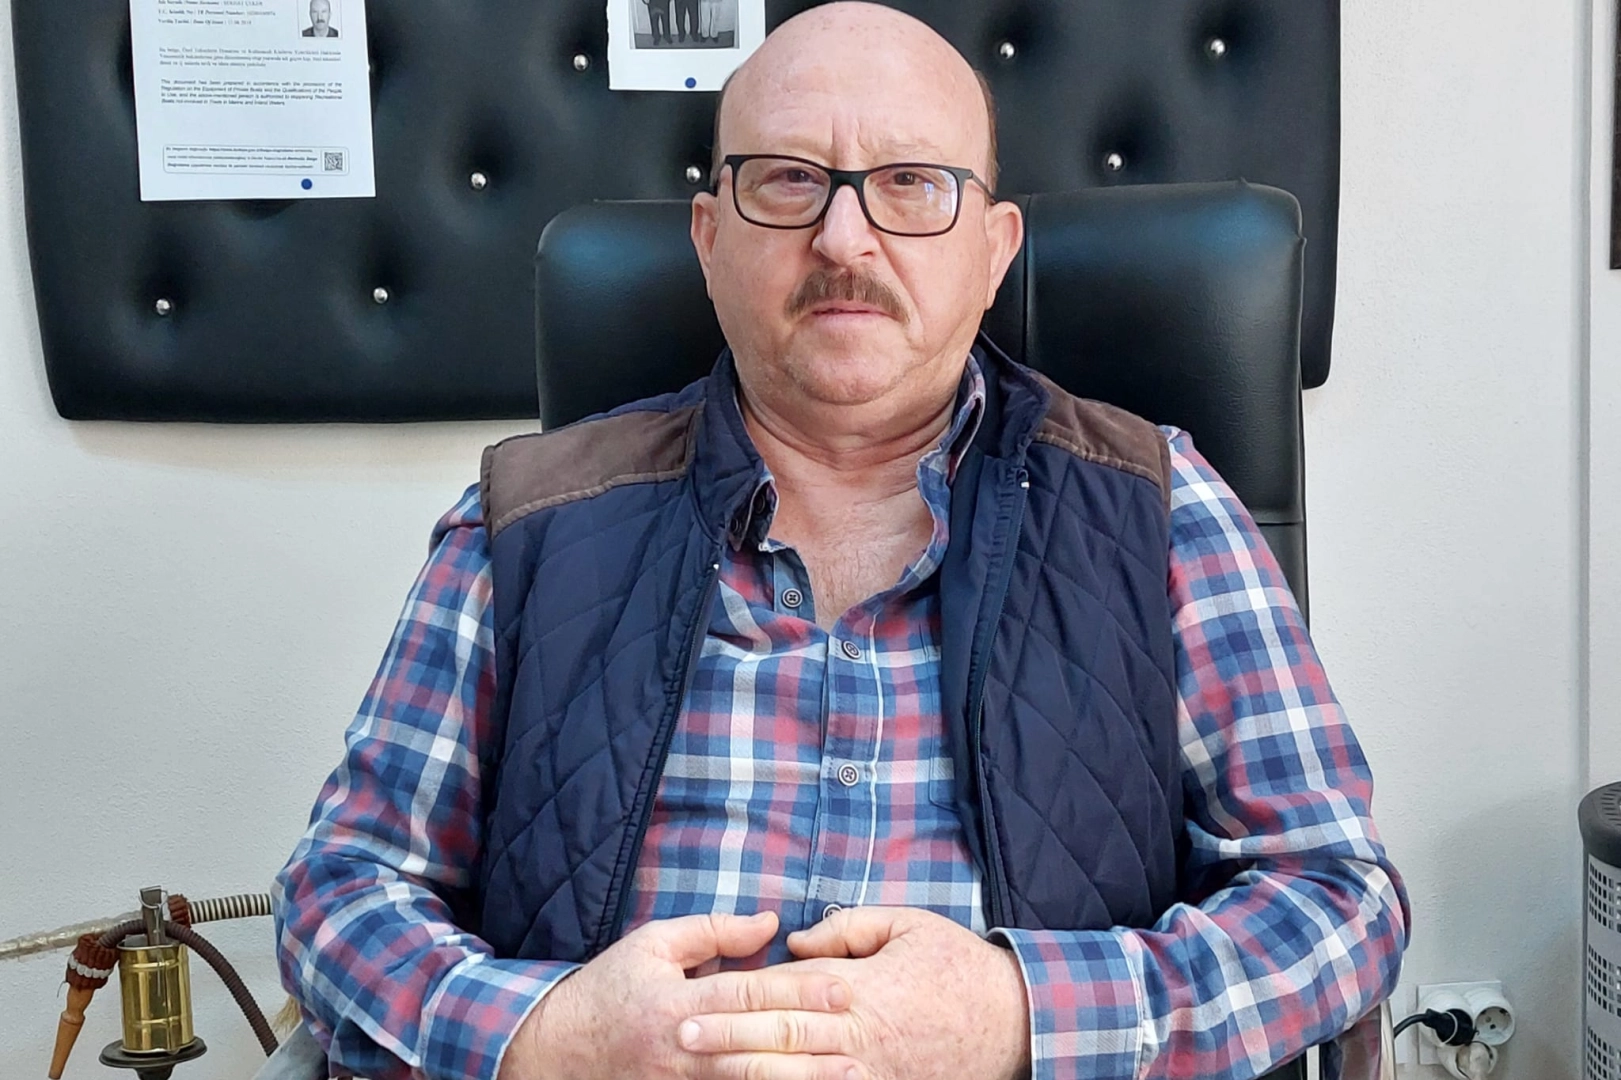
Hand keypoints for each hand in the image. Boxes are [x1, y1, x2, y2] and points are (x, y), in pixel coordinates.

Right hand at [498, 911, 859, 1079]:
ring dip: (804, 1078)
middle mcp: (685, 1046)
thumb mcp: (652, 944)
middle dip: (813, 1039)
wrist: (559, 1051)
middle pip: (759, 1044)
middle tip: (862, 1035)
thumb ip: (714, 931)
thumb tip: (771, 923)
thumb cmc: (611, 988)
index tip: (842, 986)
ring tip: (850, 1075)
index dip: (797, 988)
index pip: (748, 992)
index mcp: (678, 1000)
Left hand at [676, 908, 1030, 1079]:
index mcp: (860, 985)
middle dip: (727, 1036)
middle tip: (681, 1035)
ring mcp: (869, 1071)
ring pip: (796, 1076)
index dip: (738, 994)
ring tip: (706, 1069)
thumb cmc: (956, 965)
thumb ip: (847, 927)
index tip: (694, 997)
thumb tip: (792, 940)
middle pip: (781, 1035)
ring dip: (748, 1072)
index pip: (786, 989)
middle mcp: (858, 1032)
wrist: (1012, 1021)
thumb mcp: (907, 923)